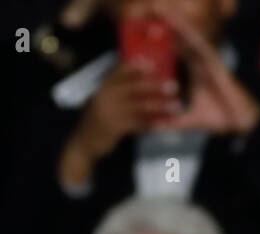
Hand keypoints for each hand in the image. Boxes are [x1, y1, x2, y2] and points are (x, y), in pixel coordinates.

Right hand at [59, 60, 175, 185]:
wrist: (83, 143)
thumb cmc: (97, 122)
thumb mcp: (102, 102)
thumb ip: (116, 93)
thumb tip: (140, 83)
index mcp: (103, 88)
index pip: (119, 72)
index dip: (136, 67)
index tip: (152, 64)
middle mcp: (105, 96)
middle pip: (134, 87)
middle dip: (155, 85)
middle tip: (173, 86)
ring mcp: (109, 112)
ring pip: (139, 106)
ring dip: (160, 106)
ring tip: (175, 107)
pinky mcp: (115, 128)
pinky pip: (138, 124)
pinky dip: (152, 124)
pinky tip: (164, 124)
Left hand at [149, 2, 259, 134]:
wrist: (239, 123)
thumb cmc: (221, 120)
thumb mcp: (190, 120)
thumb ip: (173, 121)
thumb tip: (154, 127)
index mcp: (195, 75)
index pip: (177, 55)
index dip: (164, 43)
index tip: (145, 34)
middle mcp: (201, 64)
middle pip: (182, 41)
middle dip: (169, 27)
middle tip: (153, 12)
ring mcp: (208, 61)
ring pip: (190, 38)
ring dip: (177, 23)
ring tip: (162, 10)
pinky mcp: (215, 63)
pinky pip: (200, 44)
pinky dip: (189, 32)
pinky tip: (177, 21)